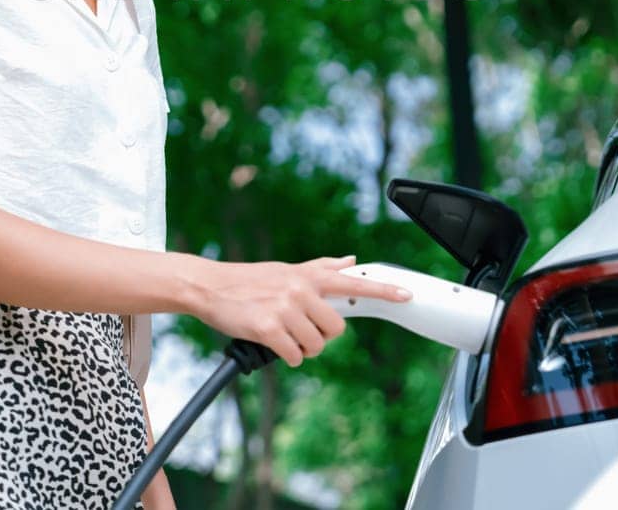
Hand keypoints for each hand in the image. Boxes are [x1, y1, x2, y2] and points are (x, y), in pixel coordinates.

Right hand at [191, 255, 412, 366]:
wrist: (210, 287)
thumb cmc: (250, 280)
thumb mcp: (287, 270)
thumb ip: (322, 267)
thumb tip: (351, 261)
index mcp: (308, 276)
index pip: (353, 283)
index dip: (383, 290)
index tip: (407, 295)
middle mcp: (300, 290)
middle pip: (335, 329)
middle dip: (320, 336)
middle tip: (299, 329)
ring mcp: (284, 309)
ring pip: (315, 346)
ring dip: (301, 348)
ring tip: (282, 334)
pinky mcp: (268, 328)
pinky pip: (294, 356)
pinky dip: (286, 357)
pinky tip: (273, 344)